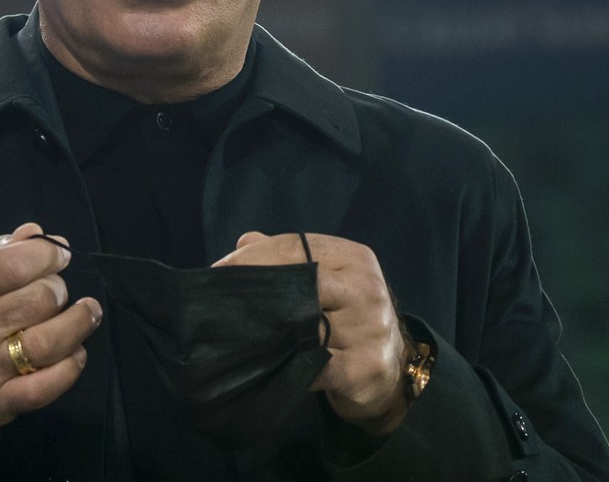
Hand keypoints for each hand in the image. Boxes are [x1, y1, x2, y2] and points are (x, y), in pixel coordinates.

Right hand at [0, 222, 103, 431]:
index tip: (59, 255)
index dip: (46, 255)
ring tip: (87, 312)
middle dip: (58, 289)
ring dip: (78, 323)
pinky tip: (76, 352)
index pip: (13, 266)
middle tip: (56, 290)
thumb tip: (37, 233)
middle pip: (38, 301)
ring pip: (49, 342)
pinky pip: (45, 388)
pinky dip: (70, 368)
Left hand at [212, 231, 410, 436]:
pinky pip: (316, 367)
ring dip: (268, 335)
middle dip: (257, 294)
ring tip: (237, 336)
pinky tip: (272, 367)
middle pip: (299, 284)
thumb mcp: (326, 280)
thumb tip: (244, 241)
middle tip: (219, 306)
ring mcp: (372, 328)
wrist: (389, 368)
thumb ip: (288, 258)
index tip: (219, 272)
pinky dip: (290, 368)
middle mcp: (367, 288)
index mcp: (355, 258)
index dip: (253, 259)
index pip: (295, 248)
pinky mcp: (367, 367)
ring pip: (305, 328)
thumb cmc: (345, 318)